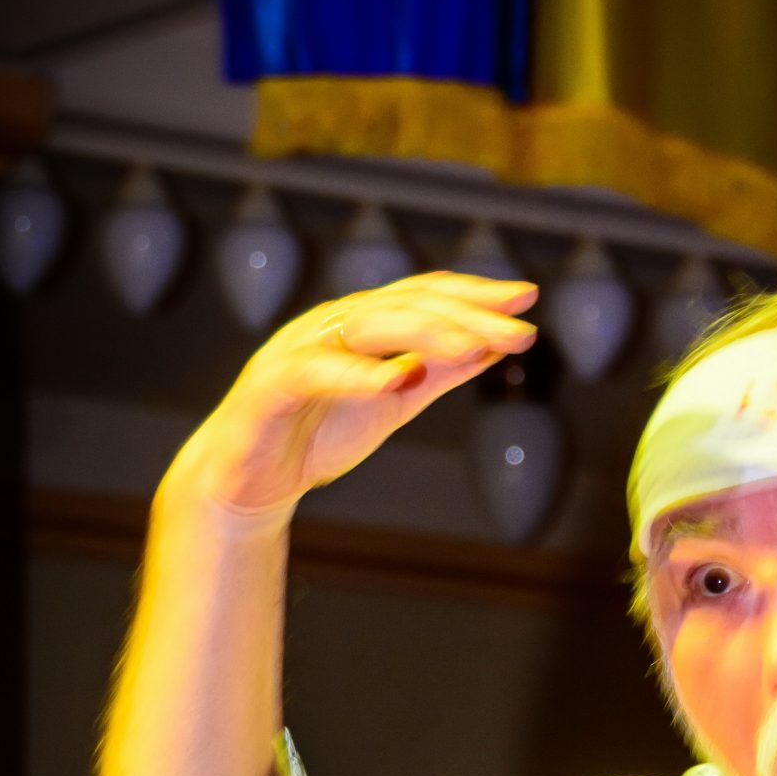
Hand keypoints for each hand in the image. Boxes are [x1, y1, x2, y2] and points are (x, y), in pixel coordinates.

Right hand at [165, 271, 538, 522]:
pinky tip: (397, 380)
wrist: (249, 481)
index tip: (527, 299)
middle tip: (519, 332)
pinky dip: (356, 375)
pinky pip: (315, 372)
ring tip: (474, 347)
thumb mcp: (394, 401)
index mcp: (362, 324)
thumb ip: (438, 372)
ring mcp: (299, 348)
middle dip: (465, 314)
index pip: (424, 295)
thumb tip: (492, 346)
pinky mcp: (272, 384)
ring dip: (424, 334)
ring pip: (366, 326)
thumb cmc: (318, 434)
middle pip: (405, 304)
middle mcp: (332, 324)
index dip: (474, 294)